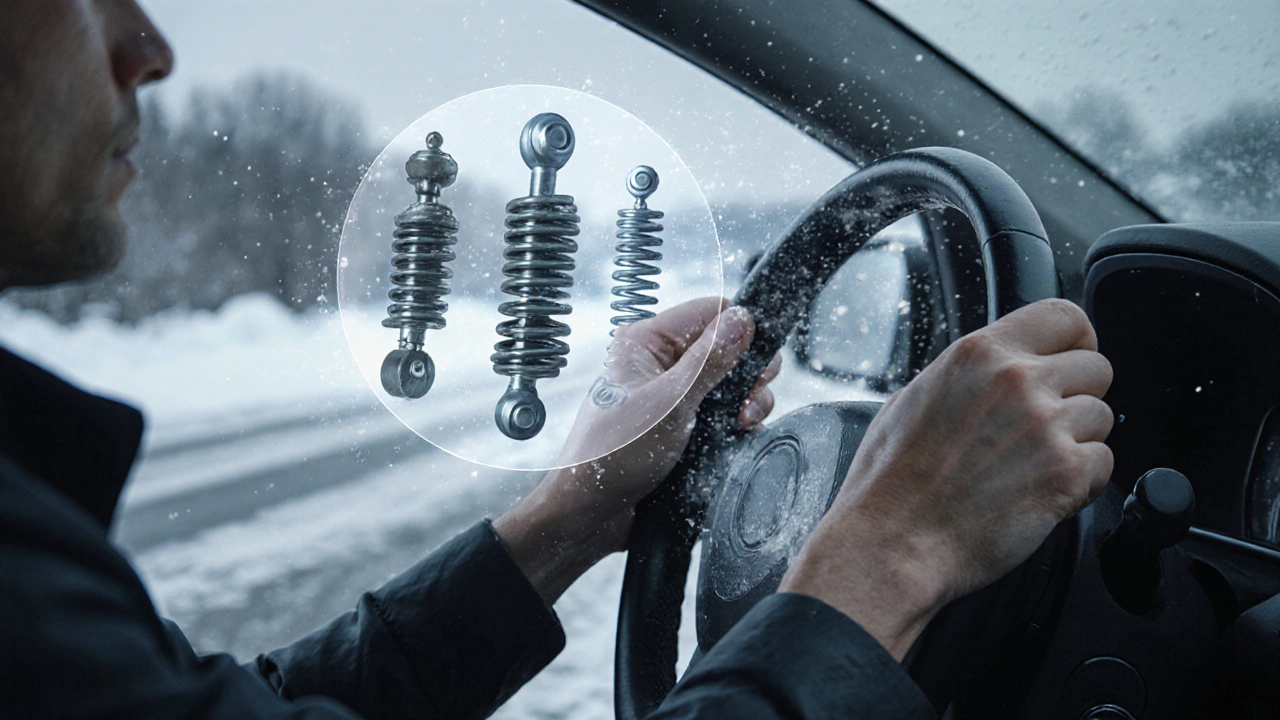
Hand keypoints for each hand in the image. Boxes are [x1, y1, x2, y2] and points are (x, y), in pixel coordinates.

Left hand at [495, 297, 780, 603]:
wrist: (590, 513)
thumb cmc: (613, 455)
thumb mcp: (670, 402)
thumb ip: (710, 361)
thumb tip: (742, 318)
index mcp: (646, 342)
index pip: (708, 311)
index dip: (739, 330)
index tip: (755, 362)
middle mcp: (658, 363)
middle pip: (725, 347)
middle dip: (748, 373)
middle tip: (748, 401)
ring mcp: (669, 395)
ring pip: (727, 382)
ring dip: (745, 402)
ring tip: (740, 424)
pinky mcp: (678, 424)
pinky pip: (718, 412)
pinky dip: (732, 423)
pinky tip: (734, 438)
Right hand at [779, 299, 1113, 658]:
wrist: (892, 543)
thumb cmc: (890, 483)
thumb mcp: (913, 398)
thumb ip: (968, 376)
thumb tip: (996, 372)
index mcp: (978, 355)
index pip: (1064, 316)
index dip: (1075, 340)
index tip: (1068, 359)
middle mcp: (1017, 381)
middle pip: (1096, 367)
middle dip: (1076, 397)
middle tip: (1042, 428)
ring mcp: (1046, 426)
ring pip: (1103, 417)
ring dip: (1078, 442)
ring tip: (1030, 466)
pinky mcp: (1065, 473)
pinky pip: (1104, 464)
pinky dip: (1081, 482)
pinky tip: (1039, 492)